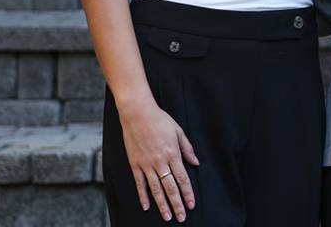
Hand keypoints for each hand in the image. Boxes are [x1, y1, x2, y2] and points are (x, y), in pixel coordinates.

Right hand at [118, 97, 199, 221]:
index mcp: (173, 154)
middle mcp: (160, 162)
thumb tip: (196, 162)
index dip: (188, 193)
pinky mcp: (135, 164)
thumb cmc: (159, 120)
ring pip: (155, 189)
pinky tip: (146, 206)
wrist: (137, 113)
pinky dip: (143, 196)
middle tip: (181, 217)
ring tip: (167, 217)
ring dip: (162, 205)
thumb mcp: (178, 131)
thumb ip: (187, 148)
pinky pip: (140, 183)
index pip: (182, 179)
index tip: (191, 204)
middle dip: (177, 204)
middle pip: (170, 188)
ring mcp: (146, 164)